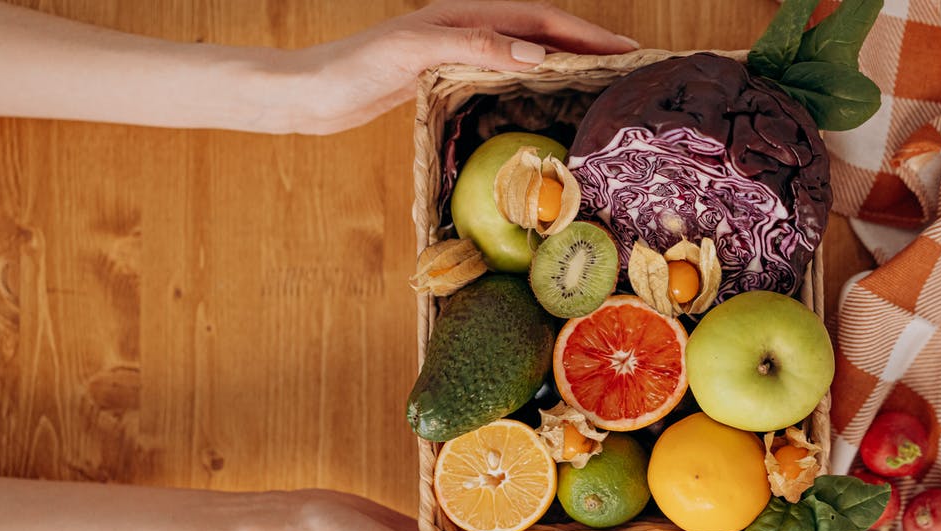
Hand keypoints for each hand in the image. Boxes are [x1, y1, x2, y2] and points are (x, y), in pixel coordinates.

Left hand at [275, 1, 638, 133]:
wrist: (310, 93)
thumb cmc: (354, 69)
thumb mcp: (414, 50)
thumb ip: (474, 45)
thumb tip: (537, 52)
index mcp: (466, 15)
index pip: (542, 20)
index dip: (588, 34)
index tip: (627, 51)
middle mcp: (466, 28)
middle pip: (542, 32)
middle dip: (587, 46)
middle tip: (629, 69)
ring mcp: (457, 53)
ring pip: (526, 54)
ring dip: (565, 65)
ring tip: (600, 85)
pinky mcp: (444, 78)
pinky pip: (504, 76)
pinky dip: (533, 85)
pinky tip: (544, 104)